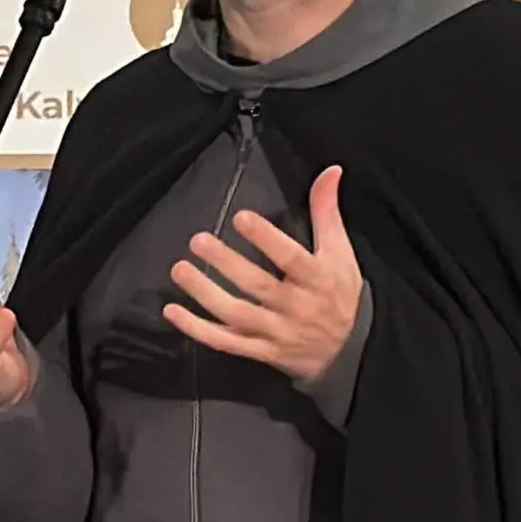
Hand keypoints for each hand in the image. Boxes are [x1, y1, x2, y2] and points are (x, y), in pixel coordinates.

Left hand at [163, 166, 362, 385]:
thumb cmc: (338, 292)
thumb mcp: (339, 251)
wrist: (347, 351)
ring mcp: (276, 332)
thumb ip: (327, 211)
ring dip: (205, 293)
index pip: (291, 258)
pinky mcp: (260, 350)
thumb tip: (330, 170)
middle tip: (197, 240)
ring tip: (179, 269)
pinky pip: (225, 342)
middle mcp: (296, 307)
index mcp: (317, 279)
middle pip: (257, 285)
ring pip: (236, 314)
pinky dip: (197, 330)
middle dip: (225, 262)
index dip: (266, 238)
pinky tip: (173, 311)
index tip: (240, 217)